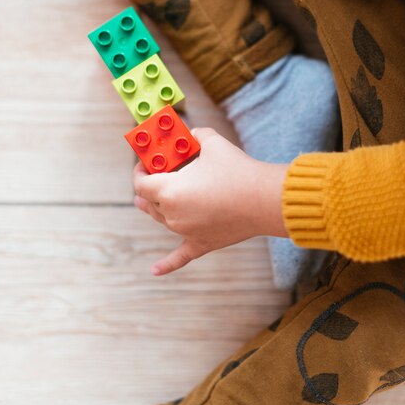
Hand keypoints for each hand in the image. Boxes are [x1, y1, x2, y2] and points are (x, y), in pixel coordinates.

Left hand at [133, 128, 287, 274]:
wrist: (264, 200)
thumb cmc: (237, 170)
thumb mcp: (212, 143)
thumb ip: (196, 135)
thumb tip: (191, 133)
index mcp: (169, 191)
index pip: (141, 183)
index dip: (139, 171)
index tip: (146, 162)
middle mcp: (172, 215)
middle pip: (150, 202)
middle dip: (150, 187)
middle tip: (155, 175)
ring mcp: (186, 232)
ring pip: (164, 220)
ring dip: (157, 209)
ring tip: (149, 202)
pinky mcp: (202, 243)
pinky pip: (180, 256)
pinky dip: (167, 264)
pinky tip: (155, 270)